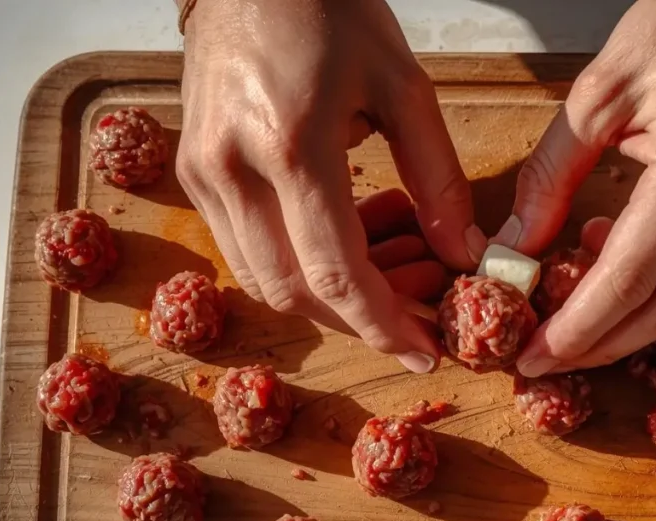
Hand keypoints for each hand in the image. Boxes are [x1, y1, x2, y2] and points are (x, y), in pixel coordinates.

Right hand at [177, 0, 486, 373]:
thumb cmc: (330, 9)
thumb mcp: (404, 86)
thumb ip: (438, 179)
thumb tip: (462, 254)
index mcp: (292, 145)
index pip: (336, 274)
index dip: (385, 325)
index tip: (426, 350)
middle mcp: (233, 170)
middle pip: (294, 293)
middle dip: (361, 318)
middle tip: (418, 309)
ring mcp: (202, 174)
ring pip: (263, 280)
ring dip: (328, 297)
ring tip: (390, 270)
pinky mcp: (193, 172)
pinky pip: (244, 249)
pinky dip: (298, 264)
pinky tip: (345, 237)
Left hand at [494, 0, 655, 375]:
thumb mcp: (599, 90)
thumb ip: (551, 176)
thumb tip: (513, 246)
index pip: (630, 277)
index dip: (578, 328)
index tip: (534, 355)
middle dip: (603, 345)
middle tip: (549, 358)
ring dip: (635, 322)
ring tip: (576, 318)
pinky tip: (625, 271)